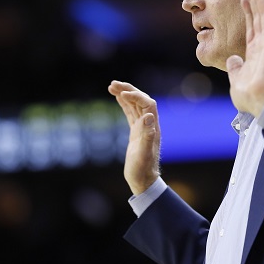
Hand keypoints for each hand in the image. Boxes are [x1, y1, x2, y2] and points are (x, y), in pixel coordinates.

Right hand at [108, 80, 160, 194]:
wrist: (143, 180)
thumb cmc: (143, 169)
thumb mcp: (143, 154)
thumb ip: (147, 135)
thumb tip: (148, 116)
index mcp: (152, 127)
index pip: (147, 104)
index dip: (136, 96)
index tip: (123, 93)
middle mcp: (148, 124)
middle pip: (141, 101)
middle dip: (129, 90)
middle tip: (113, 83)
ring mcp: (142, 127)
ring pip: (134, 105)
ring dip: (125, 94)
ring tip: (111, 86)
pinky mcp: (135, 132)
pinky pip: (130, 113)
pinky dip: (124, 104)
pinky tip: (117, 98)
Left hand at [226, 0, 263, 116]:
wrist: (260, 101)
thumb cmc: (249, 96)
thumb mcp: (237, 80)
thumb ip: (236, 69)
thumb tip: (232, 60)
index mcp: (255, 54)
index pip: (252, 28)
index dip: (248, 13)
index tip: (243, 0)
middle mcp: (263, 45)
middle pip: (259, 18)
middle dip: (255, 1)